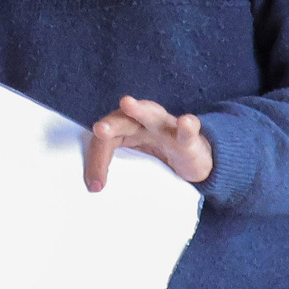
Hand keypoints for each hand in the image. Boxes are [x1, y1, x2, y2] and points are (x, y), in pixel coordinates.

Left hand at [87, 97, 211, 190]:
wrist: (195, 158)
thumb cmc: (160, 156)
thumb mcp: (134, 162)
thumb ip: (115, 166)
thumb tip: (92, 186)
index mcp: (126, 129)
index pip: (105, 141)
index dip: (97, 160)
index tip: (96, 185)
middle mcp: (143, 123)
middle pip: (122, 120)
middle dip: (110, 124)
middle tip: (99, 130)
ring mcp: (167, 127)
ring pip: (152, 114)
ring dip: (139, 110)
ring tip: (126, 103)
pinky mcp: (189, 140)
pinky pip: (188, 131)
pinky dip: (187, 126)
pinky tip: (186, 122)